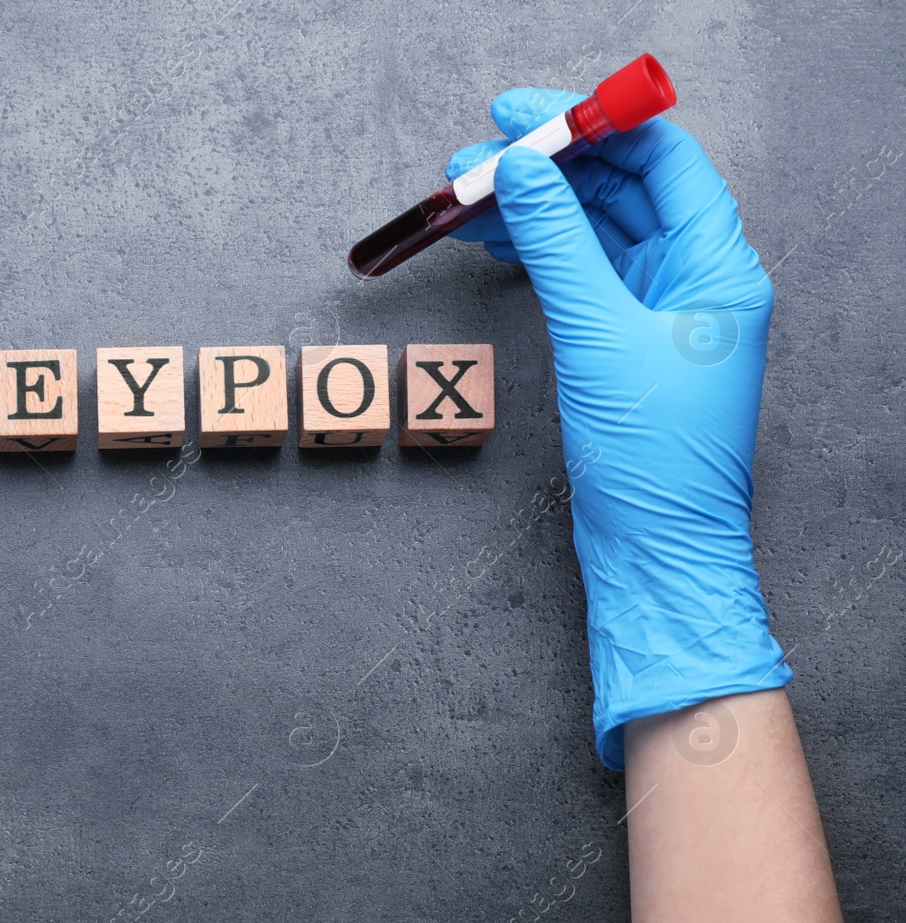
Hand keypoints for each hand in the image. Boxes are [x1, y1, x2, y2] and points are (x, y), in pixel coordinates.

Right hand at [447, 87, 789, 768]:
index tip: (523, 114)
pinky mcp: (621, 342)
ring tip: (465, 197)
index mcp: (718, 266)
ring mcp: (657, 310)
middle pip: (621, 189)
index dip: (592, 124)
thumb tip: (524, 173)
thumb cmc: (652, 458)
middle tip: (476, 158)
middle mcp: (695, 279)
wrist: (653, 548)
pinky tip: (491, 239)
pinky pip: (577, 272)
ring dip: (531, 208)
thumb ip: (558, 245)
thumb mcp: (597, 337)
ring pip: (592, 230)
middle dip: (547, 167)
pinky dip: (534, 251)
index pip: (660, 160)